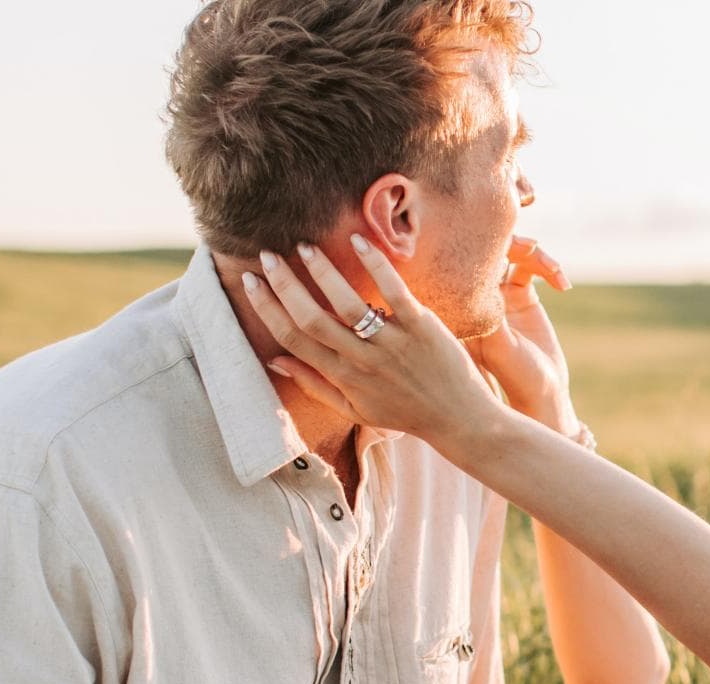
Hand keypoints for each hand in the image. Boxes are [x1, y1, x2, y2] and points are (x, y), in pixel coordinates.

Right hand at [241, 238, 499, 447]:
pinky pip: (393, 291)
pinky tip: (357, 239)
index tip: (251, 282)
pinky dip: (374, 264)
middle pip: (311, 319)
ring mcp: (392, 343)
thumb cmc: (404, 412)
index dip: (267, 309)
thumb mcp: (354, 409)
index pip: (294, 339)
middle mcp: (363, 361)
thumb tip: (275, 359)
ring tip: (304, 247)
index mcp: (343, 378)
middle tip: (268, 256)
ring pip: (347, 304)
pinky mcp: (421, 326)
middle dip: (284, 285)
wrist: (458, 419)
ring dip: (322, 272)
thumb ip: (314, 384)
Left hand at [467, 235, 575, 432]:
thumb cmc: (516, 377)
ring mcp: (498, 294)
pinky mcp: (521, 295)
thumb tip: (485, 280)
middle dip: (511, 243)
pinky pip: (532, 267)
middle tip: (531, 248)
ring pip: (512, 254)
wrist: (542, 393)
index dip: (483, 249)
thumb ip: (491, 315)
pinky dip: (549, 268)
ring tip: (552, 267)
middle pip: (486, 250)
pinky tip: (563, 285)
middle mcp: (476, 296)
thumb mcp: (500, 347)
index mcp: (460, 306)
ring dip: (534, 254)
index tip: (504, 252)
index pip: (463, 264)